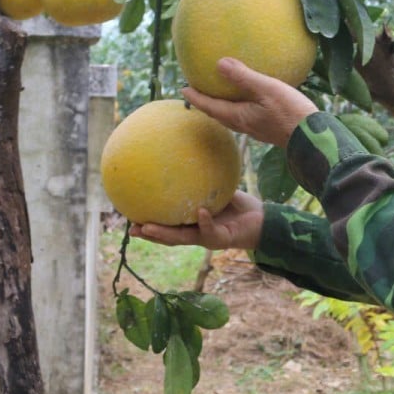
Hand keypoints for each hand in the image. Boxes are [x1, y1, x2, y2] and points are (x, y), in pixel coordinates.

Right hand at [129, 191, 263, 250]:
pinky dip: (204, 221)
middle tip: (131, 228)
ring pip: (182, 239)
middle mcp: (196, 233)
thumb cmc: (240, 205)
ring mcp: (208, 238)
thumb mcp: (217, 189)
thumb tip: (187, 154)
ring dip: (164, 234)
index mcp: (192, 224)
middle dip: (149, 234)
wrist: (264, 220)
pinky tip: (199, 212)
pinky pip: (210, 230)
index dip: (148, 223)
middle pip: (167, 236)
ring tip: (149, 227)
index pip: (166, 225)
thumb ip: (203, 179)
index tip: (130, 216)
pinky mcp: (222, 239)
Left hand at [182, 57, 317, 146]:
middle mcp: (244, 125)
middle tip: (196, 92)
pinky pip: (246, 115)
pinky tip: (249, 99)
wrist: (313, 137)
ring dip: (222, 106)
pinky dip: (238, 106)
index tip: (183, 89)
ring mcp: (257, 128)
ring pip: (232, 116)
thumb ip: (243, 77)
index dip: (196, 98)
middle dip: (206, 103)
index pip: (210, 106)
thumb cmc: (290, 112)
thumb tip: (219, 63)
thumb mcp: (266, 89)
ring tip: (219, 95)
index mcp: (239, 116)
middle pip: (218, 113)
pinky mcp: (269, 127)